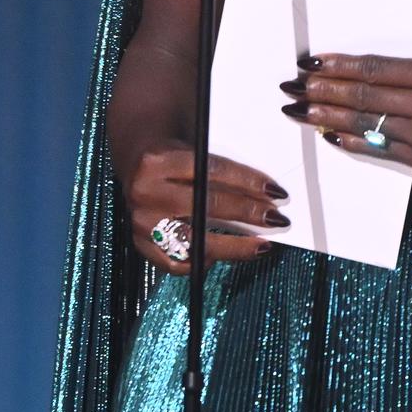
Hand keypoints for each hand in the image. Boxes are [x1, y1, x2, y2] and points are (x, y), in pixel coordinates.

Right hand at [121, 140, 290, 274]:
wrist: (135, 164)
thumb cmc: (173, 156)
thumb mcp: (191, 148)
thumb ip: (217, 167)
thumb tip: (264, 192)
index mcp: (159, 160)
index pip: (212, 170)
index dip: (248, 181)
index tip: (276, 192)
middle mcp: (146, 191)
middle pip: (206, 205)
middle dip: (248, 213)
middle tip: (276, 219)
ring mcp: (141, 221)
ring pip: (195, 240)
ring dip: (234, 246)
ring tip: (260, 246)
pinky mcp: (140, 243)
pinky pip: (176, 263)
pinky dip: (202, 262)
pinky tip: (221, 256)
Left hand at [280, 54, 411, 177]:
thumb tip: (367, 77)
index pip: (374, 69)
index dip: (338, 66)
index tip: (311, 63)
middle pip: (363, 97)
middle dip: (322, 92)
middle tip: (292, 87)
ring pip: (367, 126)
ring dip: (329, 119)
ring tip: (302, 112)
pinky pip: (383, 151)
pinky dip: (355, 144)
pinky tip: (333, 138)